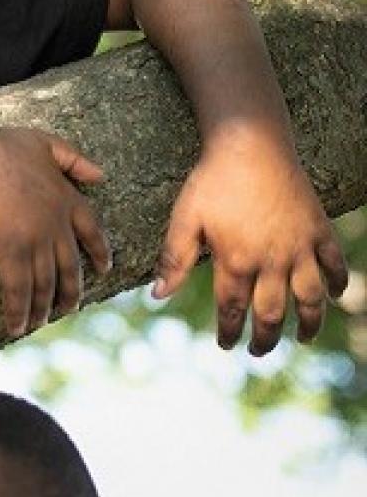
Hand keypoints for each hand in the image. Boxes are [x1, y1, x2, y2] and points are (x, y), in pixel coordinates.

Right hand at [0, 125, 110, 338]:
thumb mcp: (42, 142)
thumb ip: (72, 157)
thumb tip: (101, 175)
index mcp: (67, 198)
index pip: (93, 231)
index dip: (99, 252)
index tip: (104, 268)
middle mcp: (57, 225)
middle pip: (71, 268)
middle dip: (71, 292)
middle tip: (69, 309)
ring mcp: (35, 242)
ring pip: (46, 285)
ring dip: (43, 309)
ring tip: (39, 323)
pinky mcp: (10, 254)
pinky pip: (19, 291)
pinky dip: (19, 312)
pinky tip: (15, 327)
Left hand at [152, 145, 347, 354]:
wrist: (250, 145)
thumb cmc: (212, 180)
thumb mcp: (185, 218)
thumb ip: (173, 259)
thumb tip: (157, 296)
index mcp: (235, 261)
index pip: (232, 309)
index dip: (229, 331)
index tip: (225, 345)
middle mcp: (271, 261)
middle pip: (271, 312)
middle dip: (264, 338)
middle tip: (257, 351)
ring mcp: (299, 247)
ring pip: (309, 298)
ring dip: (307, 323)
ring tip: (301, 339)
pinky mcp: (318, 229)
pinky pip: (334, 263)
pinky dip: (338, 282)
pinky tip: (335, 295)